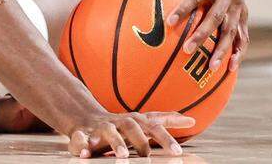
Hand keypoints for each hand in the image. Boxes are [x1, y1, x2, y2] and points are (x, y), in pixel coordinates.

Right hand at [66, 110, 193, 157]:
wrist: (84, 116)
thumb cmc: (120, 125)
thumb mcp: (141, 121)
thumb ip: (163, 120)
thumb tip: (191, 120)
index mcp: (134, 121)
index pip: (153, 126)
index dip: (165, 138)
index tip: (178, 152)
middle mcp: (119, 122)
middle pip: (132, 127)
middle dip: (140, 141)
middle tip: (148, 156)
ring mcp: (101, 128)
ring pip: (109, 132)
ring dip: (116, 143)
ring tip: (122, 155)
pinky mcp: (82, 134)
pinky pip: (80, 139)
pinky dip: (81, 145)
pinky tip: (84, 154)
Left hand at [132, 0, 248, 70]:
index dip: (184, 9)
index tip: (168, 23)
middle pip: (216, 16)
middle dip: (202, 35)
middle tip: (186, 51)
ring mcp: (239, 5)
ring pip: (231, 30)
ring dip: (222, 49)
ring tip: (210, 68)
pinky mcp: (244, 15)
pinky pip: (243, 36)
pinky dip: (238, 52)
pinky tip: (230, 68)